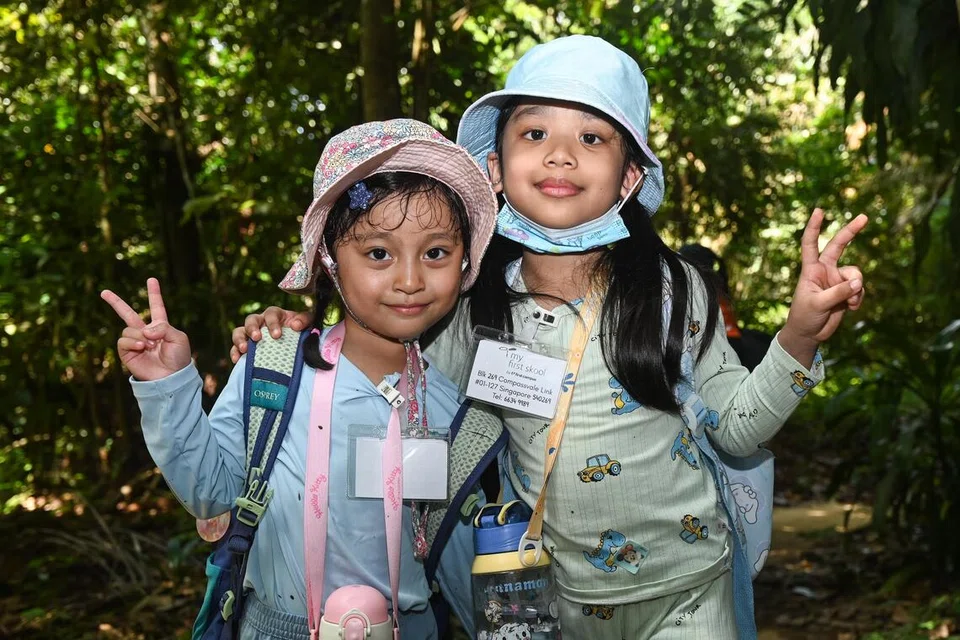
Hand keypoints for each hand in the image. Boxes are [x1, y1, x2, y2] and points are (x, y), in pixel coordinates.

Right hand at [101, 278, 191, 380]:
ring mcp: (135, 342)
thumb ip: (163, 327)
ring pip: (128, 329)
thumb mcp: (179, 338)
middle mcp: (146, 332)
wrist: (171, 377)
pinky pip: (122, 340)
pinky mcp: (127, 352)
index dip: (154, 293)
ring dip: (139, 335)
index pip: (156, 307)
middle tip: (103, 292)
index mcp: (161, 326)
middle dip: (115, 302)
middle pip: (128, 314)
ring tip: (149, 346)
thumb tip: (144, 330)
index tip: (151, 279)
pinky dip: (132, 342)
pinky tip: (141, 347)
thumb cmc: (179, 358)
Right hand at [229, 307, 312, 362]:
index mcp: (275, 315)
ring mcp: (251, 335)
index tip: (277, 335)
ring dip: (240, 339)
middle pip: (251, 319)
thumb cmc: (301, 332)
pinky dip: (234, 353)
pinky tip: (237, 360)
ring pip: (239, 332)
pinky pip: (235, 348)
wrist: (298, 346)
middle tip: (257, 338)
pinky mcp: (246, 348)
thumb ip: (304, 320)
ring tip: (244, 349)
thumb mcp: (307, 323)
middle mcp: (260, 323)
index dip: (272, 323)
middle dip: (252, 328)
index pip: (270, 314)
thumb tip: (295, 325)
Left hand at [781, 208, 867, 362]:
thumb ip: (838, 292)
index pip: (810, 244)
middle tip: (864, 216)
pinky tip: (851, 308)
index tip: (819, 210)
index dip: (814, 227)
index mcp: (811, 269)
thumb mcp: (818, 304)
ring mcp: (837, 280)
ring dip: (856, 288)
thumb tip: (858, 283)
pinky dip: (858, 298)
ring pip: (856, 274)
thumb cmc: (805, 316)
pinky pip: (860, 289)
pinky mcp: (846, 291)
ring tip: (848, 304)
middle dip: (851, 231)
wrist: (809, 333)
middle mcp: (825, 270)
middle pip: (839, 246)